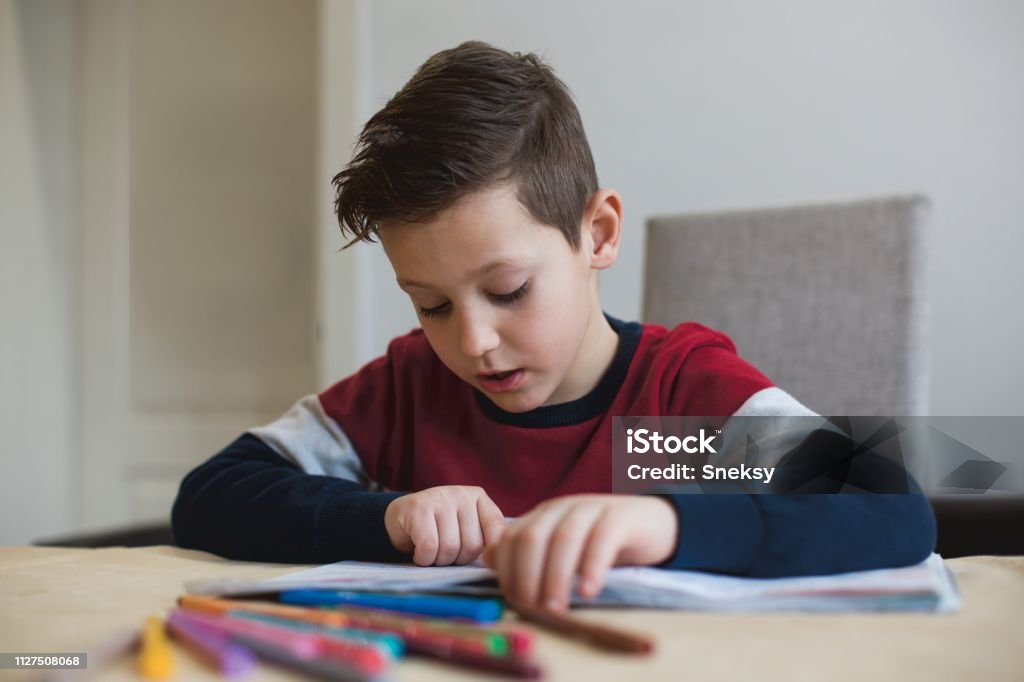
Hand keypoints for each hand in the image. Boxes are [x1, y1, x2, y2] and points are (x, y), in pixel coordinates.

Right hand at [384, 485, 505, 565]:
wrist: (399, 517)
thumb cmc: (438, 528)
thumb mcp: (465, 527)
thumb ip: (484, 537)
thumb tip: (500, 559)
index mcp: (478, 497)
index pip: (496, 528)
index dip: (490, 551)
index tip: (480, 562)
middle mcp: (461, 494)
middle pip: (472, 545)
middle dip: (458, 560)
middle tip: (446, 554)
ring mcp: (439, 498)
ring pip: (449, 548)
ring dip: (439, 561)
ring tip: (432, 552)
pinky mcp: (418, 508)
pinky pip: (429, 547)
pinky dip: (424, 559)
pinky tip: (419, 552)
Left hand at [482, 495, 677, 612]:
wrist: (652, 523)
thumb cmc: (601, 542)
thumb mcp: (560, 548)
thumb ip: (527, 553)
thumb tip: (490, 561)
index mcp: (543, 515)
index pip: (512, 538)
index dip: (508, 571)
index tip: (515, 602)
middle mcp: (562, 508)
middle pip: (533, 537)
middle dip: (527, 575)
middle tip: (533, 608)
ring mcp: (591, 508)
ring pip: (564, 538)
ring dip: (556, 576)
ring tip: (556, 608)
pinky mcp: (620, 517)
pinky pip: (602, 539)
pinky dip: (592, 566)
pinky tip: (589, 591)